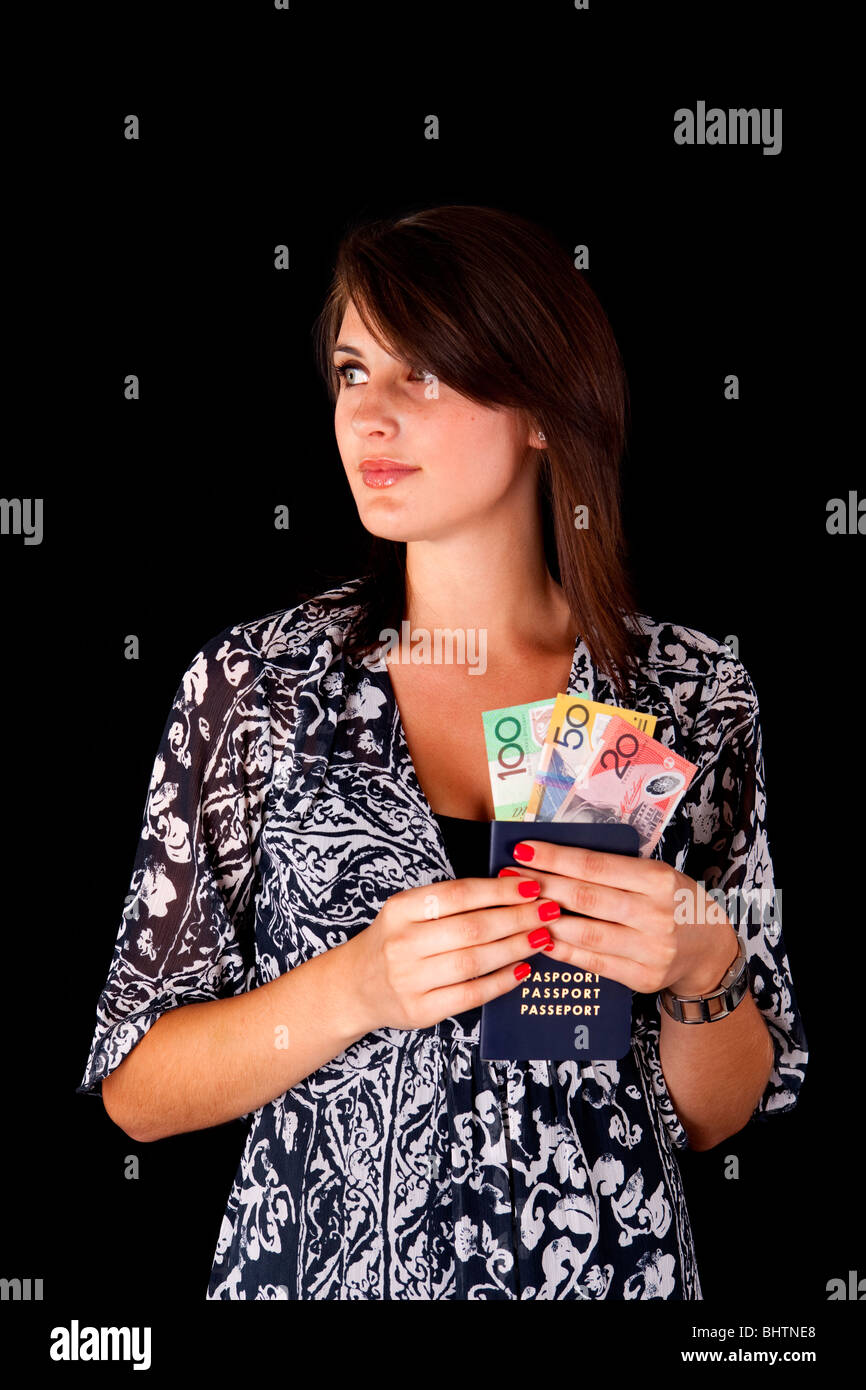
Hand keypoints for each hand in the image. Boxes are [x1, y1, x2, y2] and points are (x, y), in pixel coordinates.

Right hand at [348, 873, 562, 1031]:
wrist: (355, 986)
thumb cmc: (395, 940)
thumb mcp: (409, 911)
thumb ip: (451, 902)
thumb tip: (512, 890)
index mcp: (400, 909)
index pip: (458, 894)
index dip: (499, 890)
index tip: (532, 887)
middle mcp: (402, 943)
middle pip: (472, 928)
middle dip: (517, 918)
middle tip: (548, 911)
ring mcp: (409, 980)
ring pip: (474, 961)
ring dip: (515, 948)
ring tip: (541, 937)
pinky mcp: (419, 1011)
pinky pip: (469, 995)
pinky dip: (500, 982)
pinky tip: (522, 970)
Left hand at [500, 840, 738, 996]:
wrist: (709, 949)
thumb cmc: (673, 901)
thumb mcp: (655, 874)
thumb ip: (614, 869)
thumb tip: (556, 858)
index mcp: (658, 880)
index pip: (596, 865)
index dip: (556, 858)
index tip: (523, 849)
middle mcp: (656, 914)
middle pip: (586, 898)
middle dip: (542, 886)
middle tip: (509, 878)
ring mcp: (651, 950)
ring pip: (586, 933)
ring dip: (545, 921)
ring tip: (517, 908)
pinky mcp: (643, 978)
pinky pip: (594, 962)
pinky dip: (563, 950)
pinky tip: (540, 939)